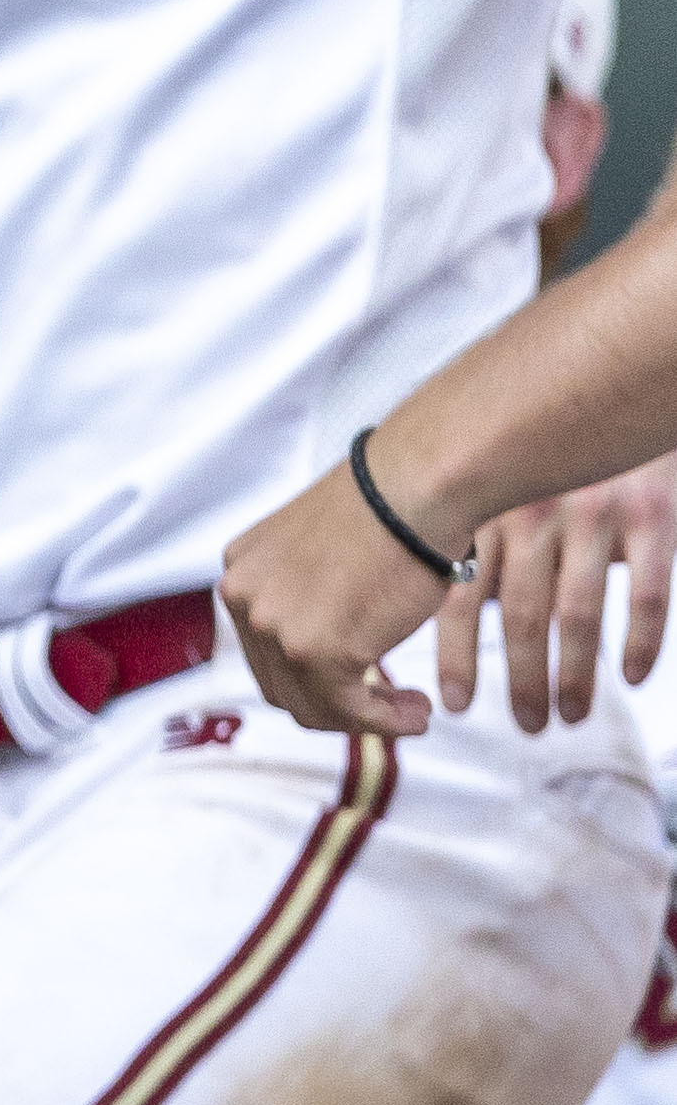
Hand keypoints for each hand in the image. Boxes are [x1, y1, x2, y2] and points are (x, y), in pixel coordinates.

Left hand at [222, 456, 457, 739]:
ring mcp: (273, 626)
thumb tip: (328, 630)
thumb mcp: (323, 551)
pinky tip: (418, 714)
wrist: (414, 490)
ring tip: (409, 709)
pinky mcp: (313, 651)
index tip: (356, 683)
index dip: (309, 677)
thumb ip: (308, 589)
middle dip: (334, 704)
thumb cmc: (389, 509)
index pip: (263, 648)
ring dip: (364, 718)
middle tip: (385, 703)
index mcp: (241, 570)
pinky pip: (349, 711)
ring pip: (311, 706)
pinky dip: (386, 723)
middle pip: (279, 683)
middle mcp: (244, 597)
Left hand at [437, 466, 676, 730]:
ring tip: (570, 715)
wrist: (618, 377)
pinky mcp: (652, 514)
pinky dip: (641, 640)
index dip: (454, 655)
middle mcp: (534, 514)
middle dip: (520, 680)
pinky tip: (633, 677)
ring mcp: (595, 515)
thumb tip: (452, 612)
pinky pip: (648, 591)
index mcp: (486, 510)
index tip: (453, 702)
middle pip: (522, 616)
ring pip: (580, 613)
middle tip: (527, 726)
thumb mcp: (500, 482)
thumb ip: (477, 538)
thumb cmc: (552, 447)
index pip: (458, 595)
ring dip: (575, 674)